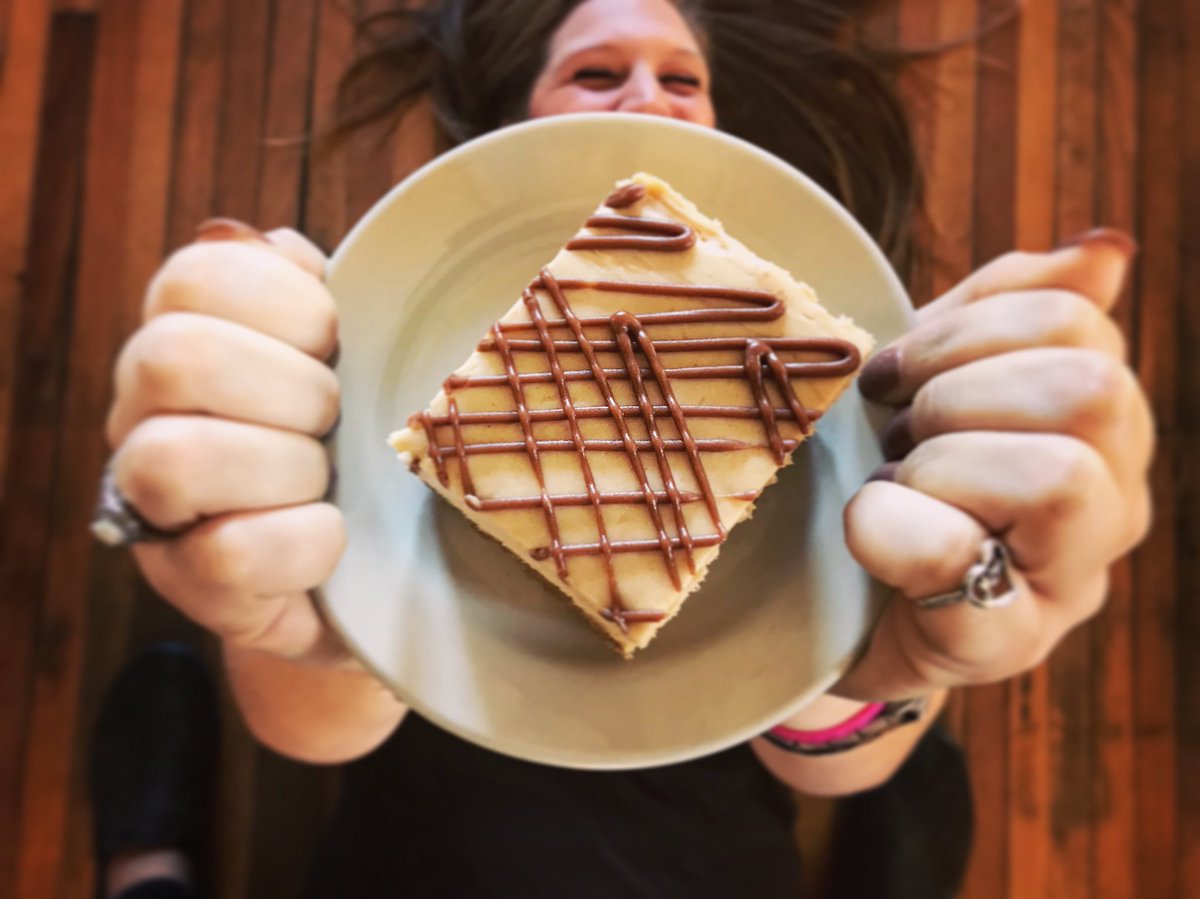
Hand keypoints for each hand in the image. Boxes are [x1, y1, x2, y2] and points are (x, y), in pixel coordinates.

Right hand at [107, 220, 347, 663]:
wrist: (380, 568)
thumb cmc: (362, 445)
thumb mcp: (357, 359)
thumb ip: (326, 295)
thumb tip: (290, 252)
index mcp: (188, 336)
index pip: (194, 277)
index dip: (280, 300)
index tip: (333, 338)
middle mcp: (148, 412)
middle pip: (174, 359)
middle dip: (291, 387)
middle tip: (335, 415)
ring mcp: (154, 503)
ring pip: (175, 459)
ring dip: (287, 466)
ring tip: (328, 480)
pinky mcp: (189, 585)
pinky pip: (228, 554)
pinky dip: (303, 542)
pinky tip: (332, 535)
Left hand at [839, 230, 1152, 698]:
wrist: (832, 606)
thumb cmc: (893, 482)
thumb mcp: (936, 380)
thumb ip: (1008, 309)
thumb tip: (1108, 246)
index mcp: (1100, 420)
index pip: (1075, 322)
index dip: (963, 329)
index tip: (889, 373)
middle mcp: (1114, 499)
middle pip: (1086, 391)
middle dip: (953, 394)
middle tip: (894, 434)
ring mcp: (1073, 578)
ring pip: (1060, 475)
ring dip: (937, 464)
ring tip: (894, 484)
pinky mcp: (1008, 644)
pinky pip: (964, 562)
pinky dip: (892, 529)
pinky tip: (869, 529)